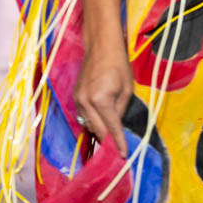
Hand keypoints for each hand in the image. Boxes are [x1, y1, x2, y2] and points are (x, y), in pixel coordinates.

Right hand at [73, 34, 132, 157]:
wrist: (101, 47)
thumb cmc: (118, 66)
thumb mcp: (127, 90)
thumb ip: (120, 111)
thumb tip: (117, 126)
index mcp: (101, 100)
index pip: (111, 128)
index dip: (118, 143)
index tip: (123, 155)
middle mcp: (86, 102)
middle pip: (97, 130)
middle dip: (107, 143)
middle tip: (117, 153)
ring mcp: (78, 100)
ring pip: (88, 124)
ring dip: (99, 133)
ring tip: (110, 141)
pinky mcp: (75, 97)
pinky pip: (84, 116)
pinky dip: (92, 122)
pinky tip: (101, 124)